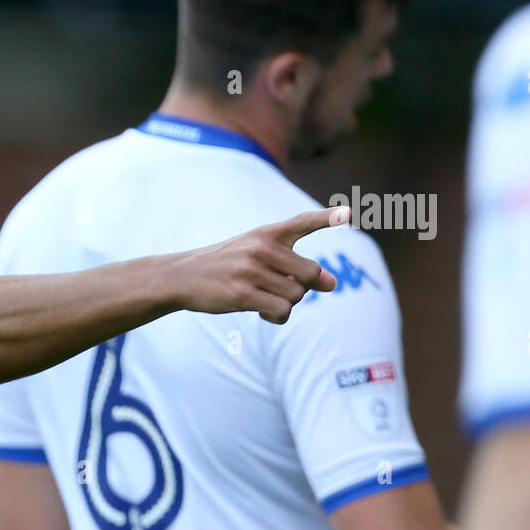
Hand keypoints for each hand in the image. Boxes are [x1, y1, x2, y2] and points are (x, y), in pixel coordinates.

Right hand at [173, 206, 348, 323]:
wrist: (181, 276)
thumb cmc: (226, 266)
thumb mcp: (257, 255)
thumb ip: (294, 265)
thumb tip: (333, 284)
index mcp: (266, 233)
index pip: (301, 222)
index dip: (325, 218)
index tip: (347, 213)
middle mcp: (260, 248)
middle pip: (310, 273)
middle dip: (303, 286)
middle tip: (281, 288)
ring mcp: (250, 271)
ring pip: (296, 295)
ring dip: (287, 304)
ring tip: (266, 300)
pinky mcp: (242, 294)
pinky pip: (281, 310)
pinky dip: (277, 316)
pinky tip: (262, 312)